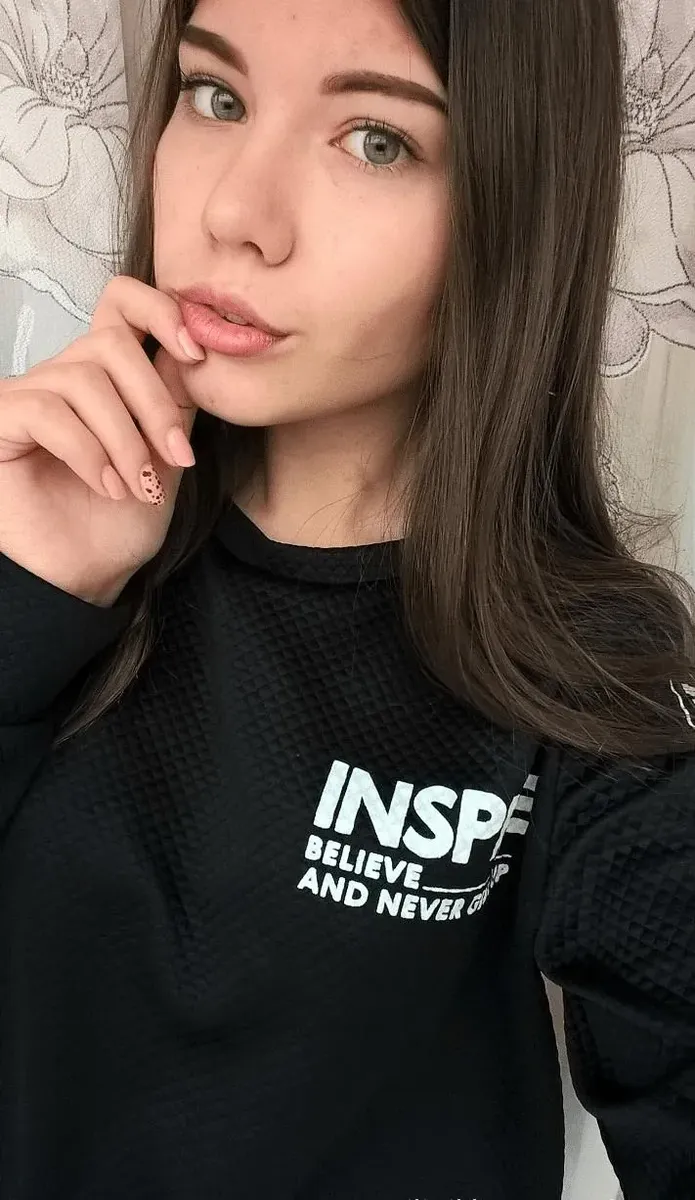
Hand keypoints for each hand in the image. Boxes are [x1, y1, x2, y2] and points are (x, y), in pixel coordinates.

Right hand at [0, 275, 204, 605]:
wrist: (81, 580)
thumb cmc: (116, 526)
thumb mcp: (166, 458)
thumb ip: (177, 402)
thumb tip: (196, 350)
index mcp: (103, 377)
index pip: (121, 302)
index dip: (161, 310)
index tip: (198, 354)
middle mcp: (62, 377)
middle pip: (112, 344)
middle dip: (154, 403)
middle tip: (177, 457)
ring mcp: (27, 397)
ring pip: (85, 380)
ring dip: (125, 439)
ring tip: (138, 487)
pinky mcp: (1, 421)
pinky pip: (49, 412)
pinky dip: (88, 452)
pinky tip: (107, 486)